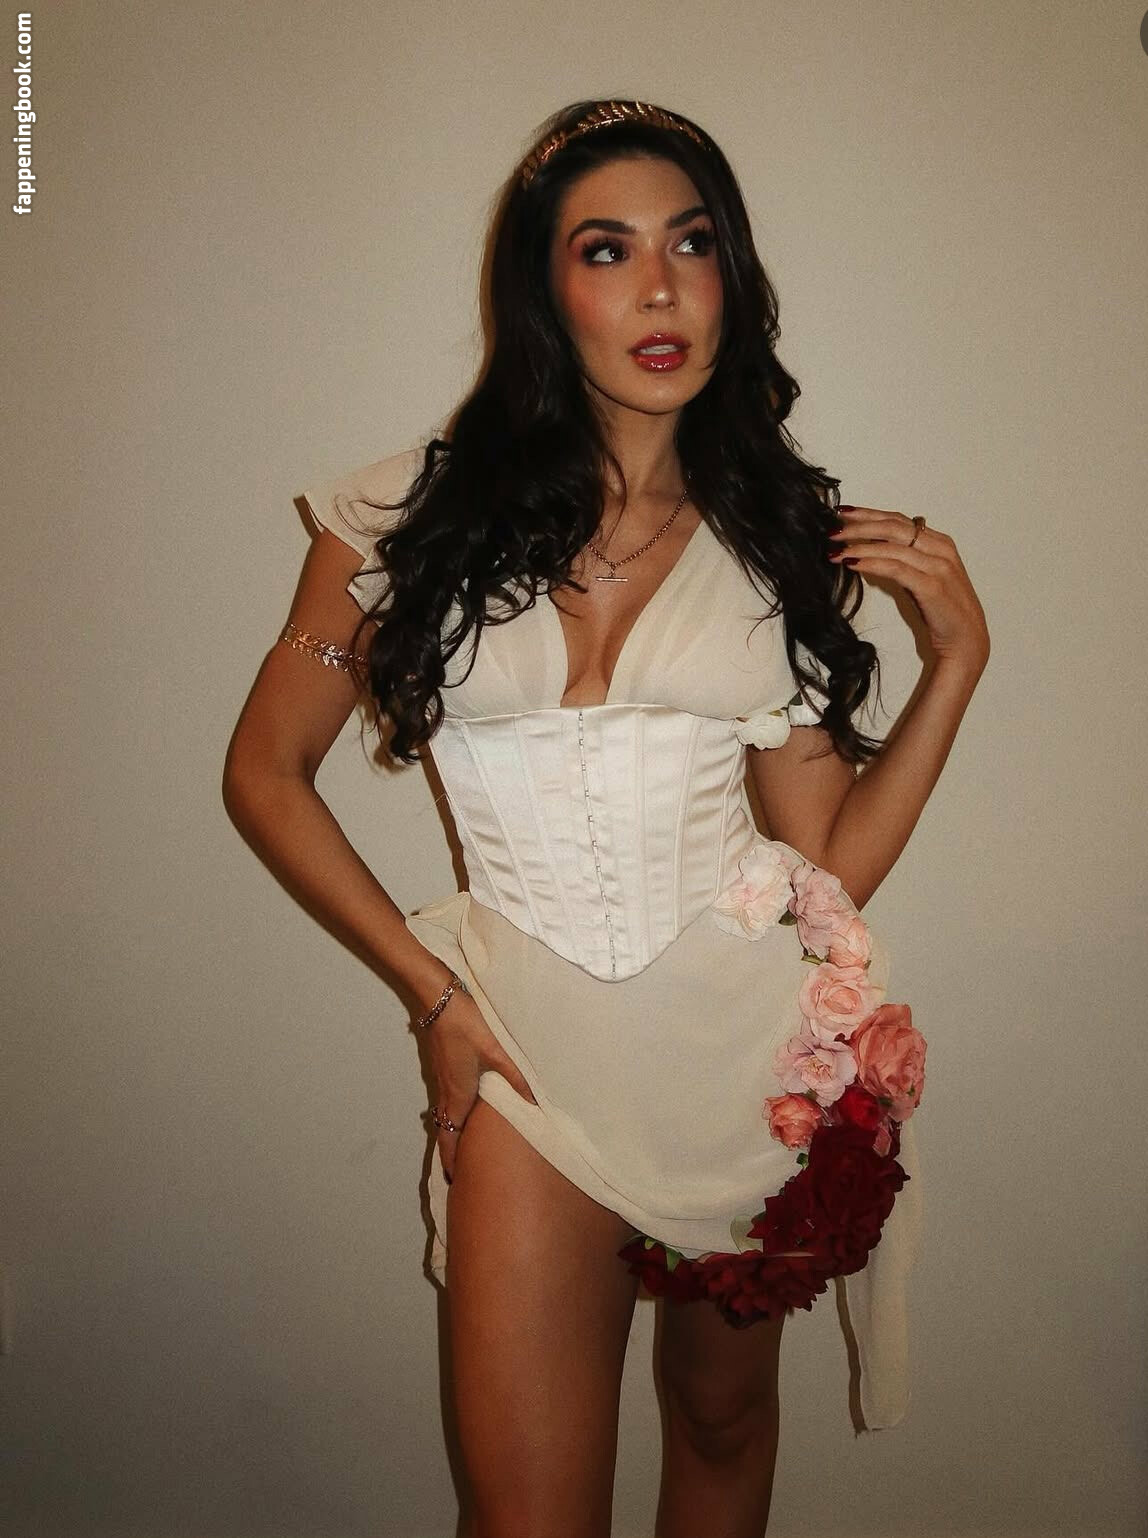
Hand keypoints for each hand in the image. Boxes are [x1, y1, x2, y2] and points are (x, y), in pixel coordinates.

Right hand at [421, 984, 536, 1181]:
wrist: (440, 1000)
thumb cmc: (467, 1026)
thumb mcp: (497, 1052)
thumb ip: (516, 1077)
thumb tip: (536, 1102)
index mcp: (459, 1094)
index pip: (451, 1136)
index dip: (452, 1159)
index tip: (454, 1178)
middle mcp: (447, 1090)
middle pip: (444, 1129)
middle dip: (449, 1151)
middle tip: (456, 1171)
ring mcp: (442, 1077)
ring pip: (444, 1114)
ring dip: (449, 1132)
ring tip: (459, 1146)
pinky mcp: (442, 1065)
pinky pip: (445, 1099)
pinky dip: (450, 1114)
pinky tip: (463, 1108)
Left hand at [828, 505, 989, 677]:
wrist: (966, 641)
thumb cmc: (942, 611)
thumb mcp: (923, 578)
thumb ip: (904, 560)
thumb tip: (869, 550)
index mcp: (939, 542)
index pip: (897, 520)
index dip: (868, 514)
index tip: (842, 513)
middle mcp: (940, 549)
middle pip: (892, 527)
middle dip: (858, 526)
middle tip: (831, 530)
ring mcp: (938, 567)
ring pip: (892, 546)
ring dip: (859, 545)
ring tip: (835, 550)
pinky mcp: (932, 586)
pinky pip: (896, 568)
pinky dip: (872, 563)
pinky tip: (852, 563)